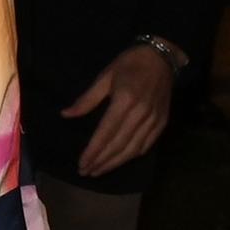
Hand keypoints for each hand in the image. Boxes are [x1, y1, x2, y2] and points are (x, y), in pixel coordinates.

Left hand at [60, 44, 177, 177]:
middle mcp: (141, 114)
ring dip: (116, 162)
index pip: (106, 133)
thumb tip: (66, 114)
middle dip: (102, 161)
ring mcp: (154, 119)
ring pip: (133, 148)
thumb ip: (87, 99)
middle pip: (119, 144)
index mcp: (124, 101)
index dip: (94, 151)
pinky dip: (133, 155)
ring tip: (100, 170)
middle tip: (87, 172)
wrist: (162, 57)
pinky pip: (147, 144)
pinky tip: (121, 161)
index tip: (82, 163)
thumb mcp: (104, 77)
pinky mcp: (162, 122)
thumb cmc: (129, 64)